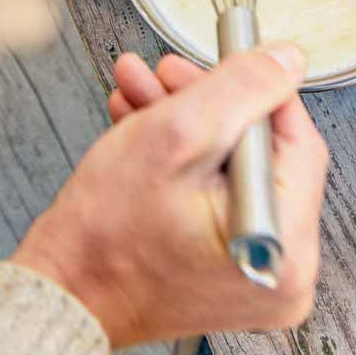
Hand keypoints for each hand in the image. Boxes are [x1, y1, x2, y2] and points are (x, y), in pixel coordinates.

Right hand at [11, 44, 327, 347]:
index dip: (252, 88)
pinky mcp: (232, 269)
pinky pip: (221, 196)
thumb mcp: (176, 134)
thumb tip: (289, 59)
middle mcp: (284, 270)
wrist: (59, 295)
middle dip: (208, 103)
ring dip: (187, 123)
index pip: (296, 137)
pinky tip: (148, 127)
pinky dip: (186, 160)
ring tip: (142, 94)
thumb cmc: (105, 236)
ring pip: (234, 168)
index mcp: (287, 246)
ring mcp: (258, 272)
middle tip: (165, 75)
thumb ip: (243, 88)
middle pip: (261, 152)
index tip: (218, 60)